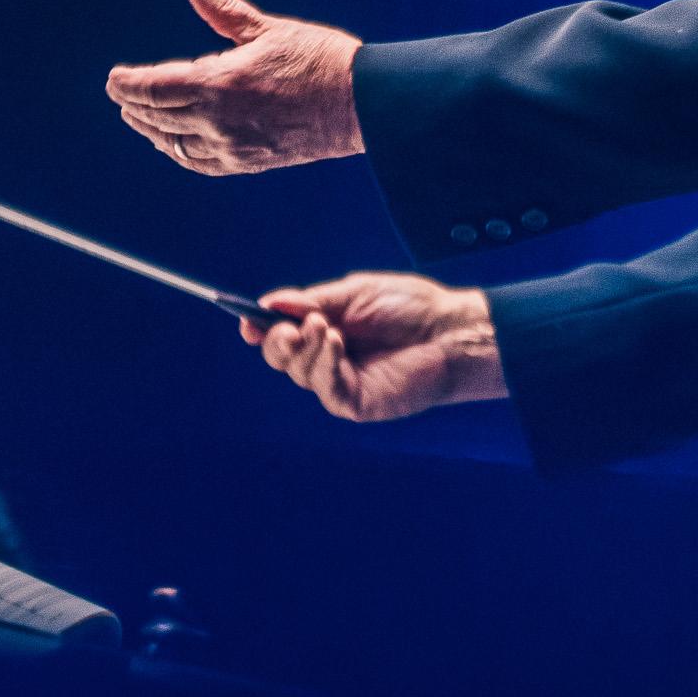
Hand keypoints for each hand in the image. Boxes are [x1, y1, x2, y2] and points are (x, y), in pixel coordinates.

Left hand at [105, 0, 364, 174]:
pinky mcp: (247, 163)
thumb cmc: (319, 60)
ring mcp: (231, 147)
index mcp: (219, 84)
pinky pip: (198, 162)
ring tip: (136, 116)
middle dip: (133, 103)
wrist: (361, 106)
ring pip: (173, 143)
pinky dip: (176, 152)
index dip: (128, 84)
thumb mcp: (266, 28)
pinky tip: (171, 143)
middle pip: (158, 116)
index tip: (114, 78)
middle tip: (119, 92)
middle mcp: (218, 121)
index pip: (155, 88)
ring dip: (150, 129)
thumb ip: (221, 8)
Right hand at [240, 272, 504, 422]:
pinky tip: (336, 343)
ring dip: (307, 346)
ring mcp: (341, 381)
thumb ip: (312, 301)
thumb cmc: (410, 307)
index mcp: (325, 328)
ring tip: (326, 327)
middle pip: (282, 357)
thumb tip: (269, 304)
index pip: (282, 333)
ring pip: (300, 371)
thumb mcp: (353, 294)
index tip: (248, 321)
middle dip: (278, 341)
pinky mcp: (355, 402)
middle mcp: (329, 356)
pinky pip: (325, 387)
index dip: (261, 328)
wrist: (449, 331)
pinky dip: (324, 363)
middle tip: (289, 326)